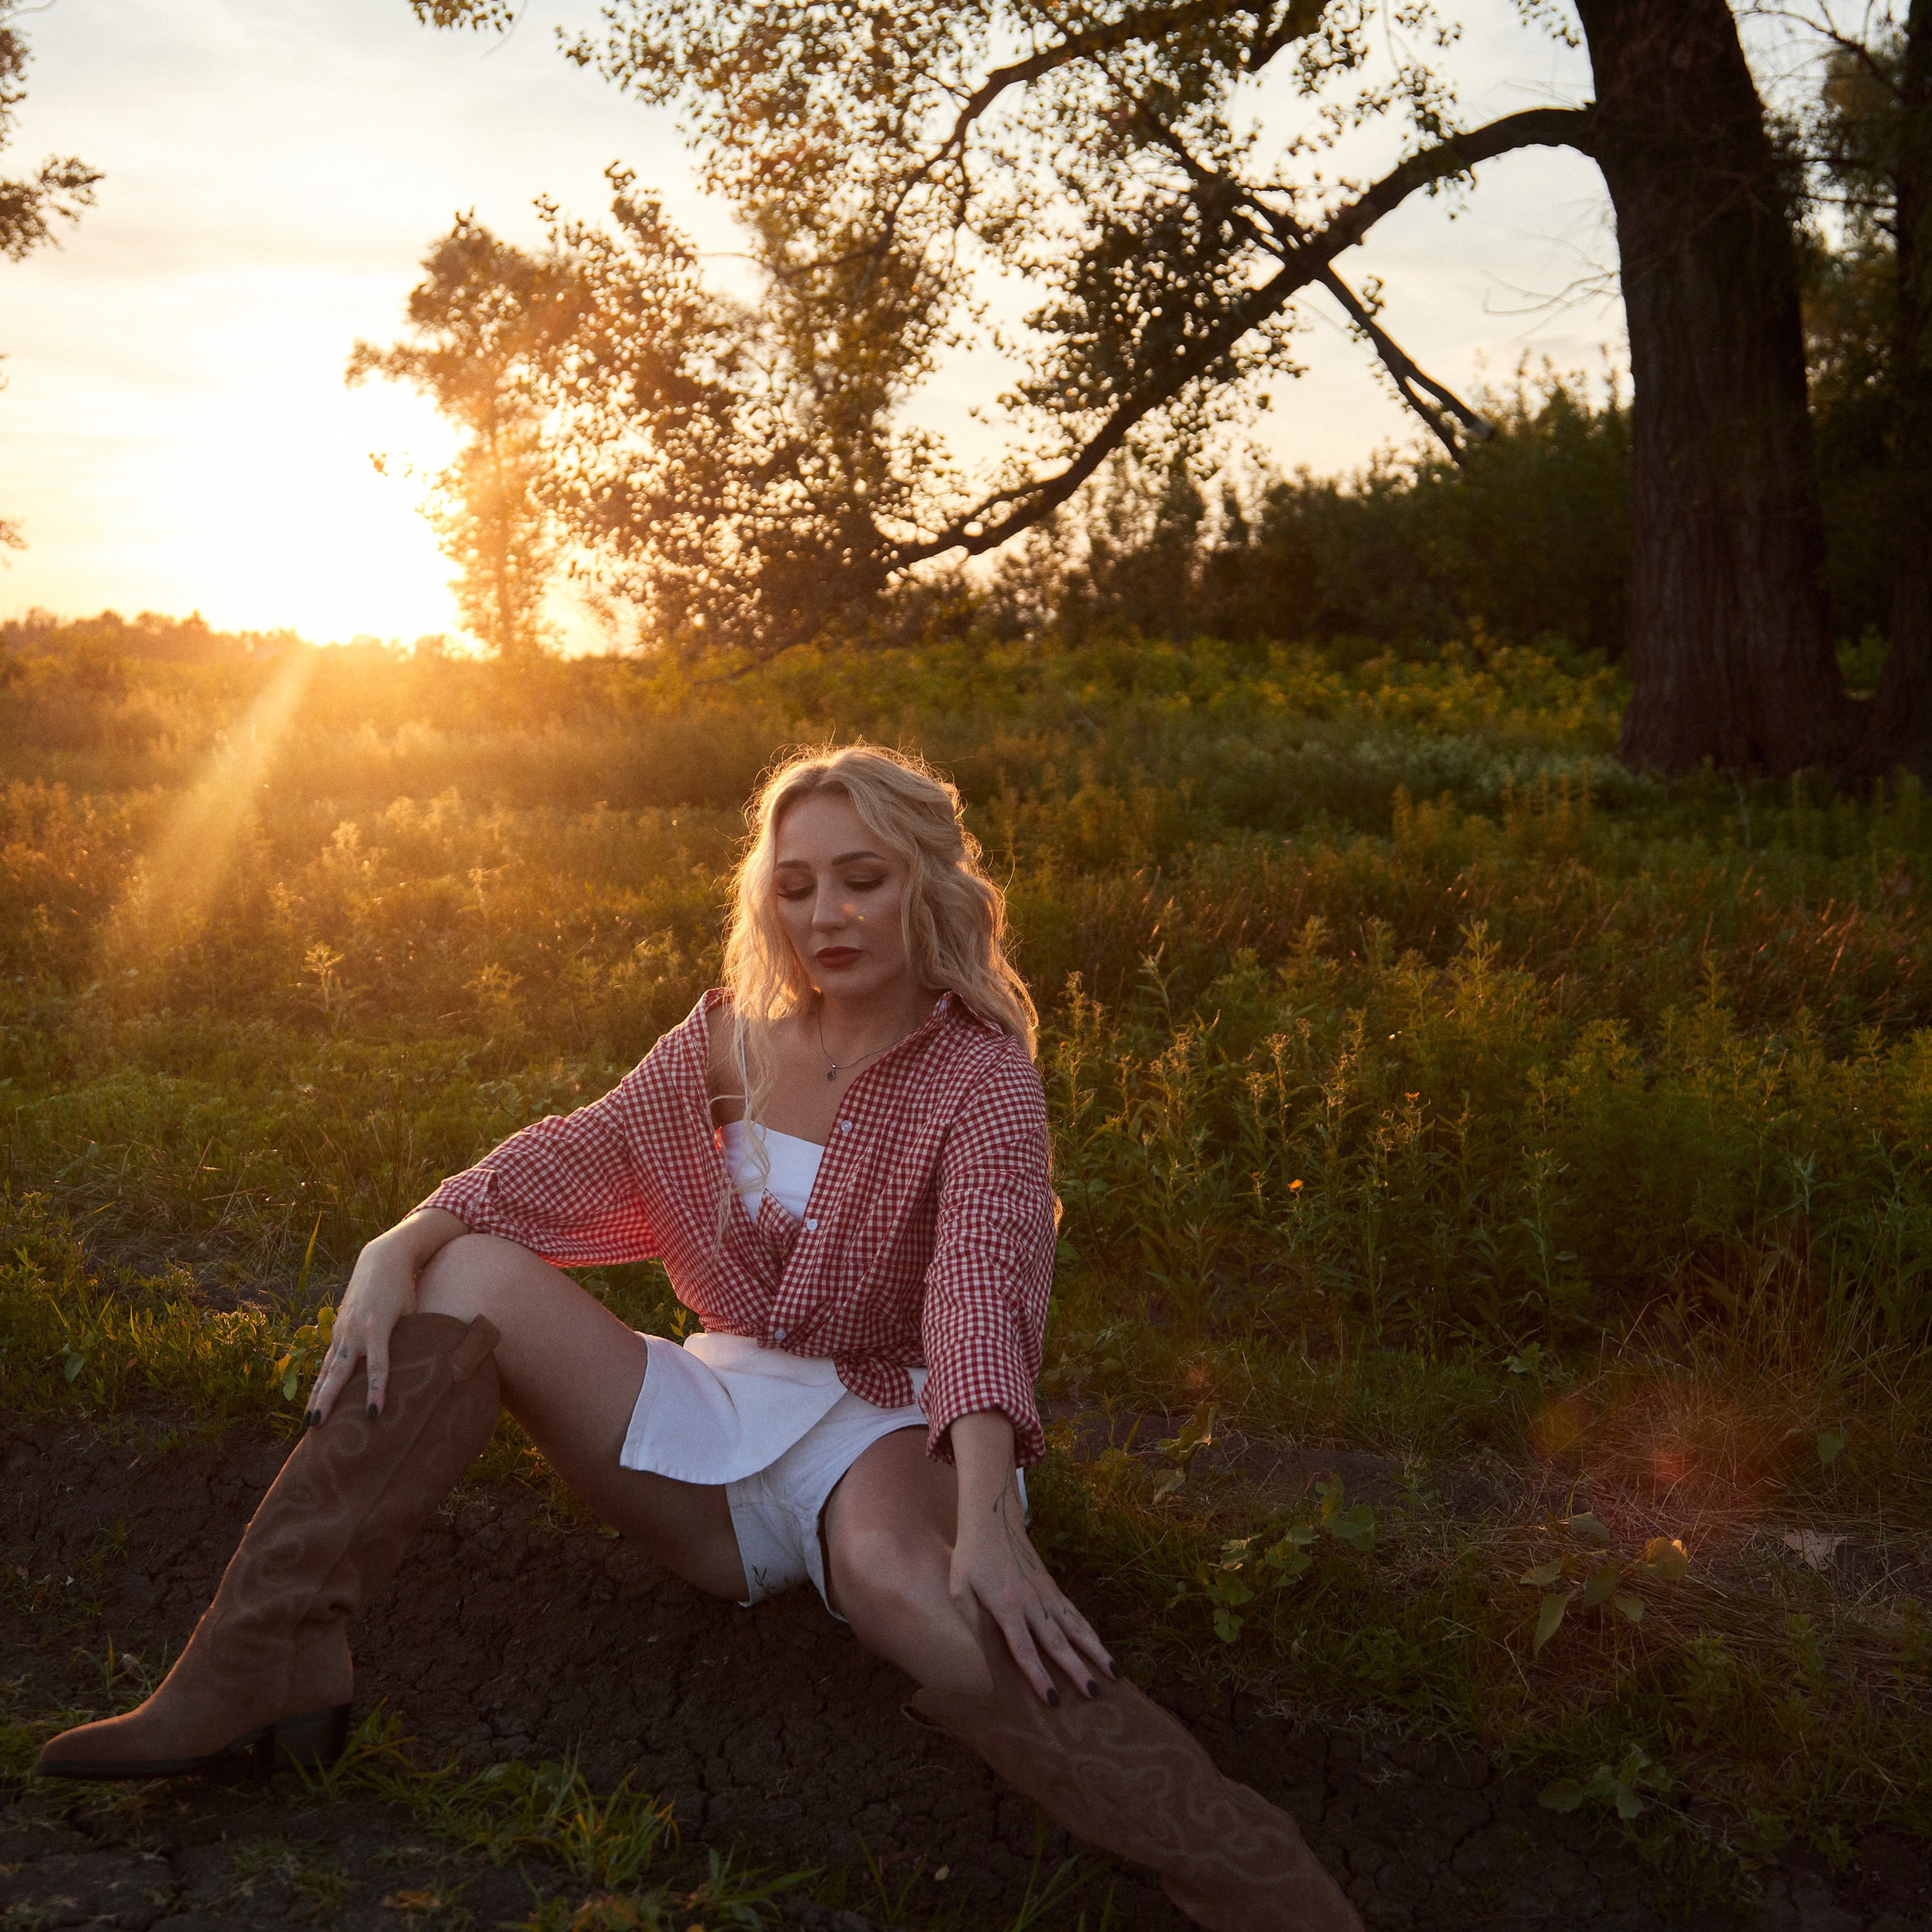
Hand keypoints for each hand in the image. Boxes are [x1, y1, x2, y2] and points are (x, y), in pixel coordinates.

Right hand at [305, 1208, 465, 1423]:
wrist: (382, 1260)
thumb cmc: (404, 1288)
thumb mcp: (413, 1310)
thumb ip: (414, 1338)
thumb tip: (429, 1369)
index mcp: (378, 1327)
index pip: (378, 1366)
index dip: (376, 1391)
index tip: (374, 1414)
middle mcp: (355, 1331)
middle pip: (340, 1372)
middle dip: (327, 1400)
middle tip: (316, 1426)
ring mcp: (343, 1330)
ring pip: (328, 1370)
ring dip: (317, 1396)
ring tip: (309, 1423)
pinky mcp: (338, 1330)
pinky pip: (328, 1361)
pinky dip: (320, 1381)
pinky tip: (314, 1401)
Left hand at [948, 1409, 1115, 1704]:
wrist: (993, 1520)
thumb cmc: (971, 1558)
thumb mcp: (959, 1590)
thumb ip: (971, 1622)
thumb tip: (981, 1654)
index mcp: (1006, 1605)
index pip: (1024, 1648)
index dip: (1038, 1675)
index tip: (1053, 1698)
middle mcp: (1032, 1601)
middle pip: (1058, 1641)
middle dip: (1077, 1669)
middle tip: (1095, 1694)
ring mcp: (1046, 1593)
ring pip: (1075, 1626)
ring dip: (1095, 1651)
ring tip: (1115, 1674)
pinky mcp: (1052, 1587)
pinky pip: (1075, 1613)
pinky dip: (1090, 1632)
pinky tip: (1101, 1648)